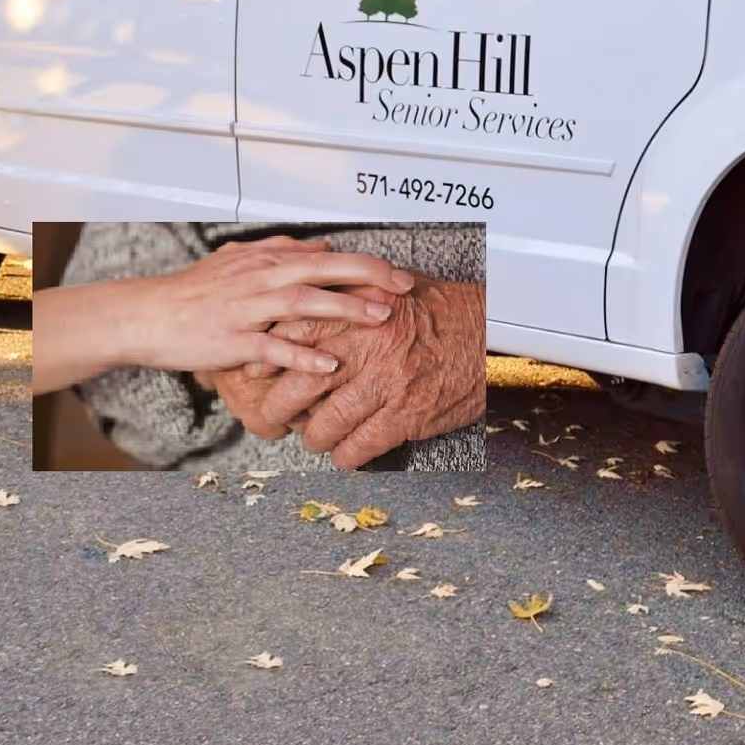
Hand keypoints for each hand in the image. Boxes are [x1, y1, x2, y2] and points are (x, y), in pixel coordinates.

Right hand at [31, 235, 413, 395]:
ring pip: (303, 302)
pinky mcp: (231, 340)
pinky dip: (302, 356)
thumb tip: (322, 247)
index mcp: (265, 261)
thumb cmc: (192, 291)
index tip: (399, 274)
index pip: (326, 256)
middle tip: (405, 287)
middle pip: (323, 269)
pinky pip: (272, 348)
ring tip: (381, 318)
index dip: (365, 264)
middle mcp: (260, 279)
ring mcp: (246, 309)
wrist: (144, 314)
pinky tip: (330, 366)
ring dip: (345, 309)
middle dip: (369, 276)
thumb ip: (280, 252)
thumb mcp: (237, 261)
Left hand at [215, 279, 485, 467]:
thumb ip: (344, 296)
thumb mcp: (386, 288)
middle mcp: (365, 347)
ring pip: (324, 425)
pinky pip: (359, 447)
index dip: (266, 360)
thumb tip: (301, 310)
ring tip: (315, 436)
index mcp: (356, 312)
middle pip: (297, 388)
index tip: (254, 373)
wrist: (489, 330)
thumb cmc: (437, 308)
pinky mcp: (406, 415)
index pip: (291, 337)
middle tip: (274, 418)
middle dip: (277, 410)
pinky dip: (346, 456)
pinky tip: (347, 452)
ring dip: (314, 438)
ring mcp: (385, 384)